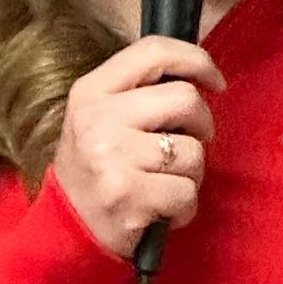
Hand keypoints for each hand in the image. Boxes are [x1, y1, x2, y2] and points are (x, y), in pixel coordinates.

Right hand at [54, 37, 226, 259]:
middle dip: (201, 126)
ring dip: (191, 175)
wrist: (67, 231)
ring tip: (163, 185)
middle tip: (184, 147)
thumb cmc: (97, 172)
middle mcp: (98, 121)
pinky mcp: (129, 197)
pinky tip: (161, 211)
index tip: (214, 82)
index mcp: (91, 92)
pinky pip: (187, 193)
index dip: (196, 60)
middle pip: (186, 100)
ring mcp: (112, 159)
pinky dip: (184, 208)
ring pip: (193, 152)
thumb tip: (199, 78)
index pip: (153, 52)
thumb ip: (140, 92)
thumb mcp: (100, 118)